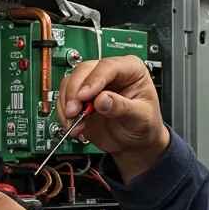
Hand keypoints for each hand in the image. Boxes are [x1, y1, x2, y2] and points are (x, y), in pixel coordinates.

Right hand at [59, 55, 169, 179]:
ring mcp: (93, 84)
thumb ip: (121, 108)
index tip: (84, 96)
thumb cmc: (144, 125)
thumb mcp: (140, 118)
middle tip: (74, 111)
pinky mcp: (81, 98)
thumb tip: (101, 99)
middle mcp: (109, 73)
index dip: (94, 80)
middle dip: (75, 92)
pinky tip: (73, 125)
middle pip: (84, 70)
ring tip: (75, 123)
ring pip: (71, 82)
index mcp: (131, 69)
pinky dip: (64, 113)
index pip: (108, 66)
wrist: (134, 142)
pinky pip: (64, 98)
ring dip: (68, 104)